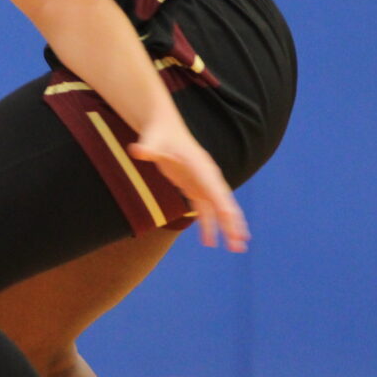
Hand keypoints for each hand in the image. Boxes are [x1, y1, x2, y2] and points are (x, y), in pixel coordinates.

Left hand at [128, 119, 248, 251]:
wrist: (163, 129)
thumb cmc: (158, 135)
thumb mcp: (152, 141)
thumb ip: (148, 148)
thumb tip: (137, 151)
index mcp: (201, 166)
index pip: (215, 188)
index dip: (224, 206)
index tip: (233, 223)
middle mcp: (206, 176)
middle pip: (223, 202)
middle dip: (232, 223)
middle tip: (239, 245)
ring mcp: (202, 183)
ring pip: (218, 209)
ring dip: (226, 228)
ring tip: (235, 248)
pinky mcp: (195, 188)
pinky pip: (205, 210)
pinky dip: (208, 225)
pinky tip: (209, 242)